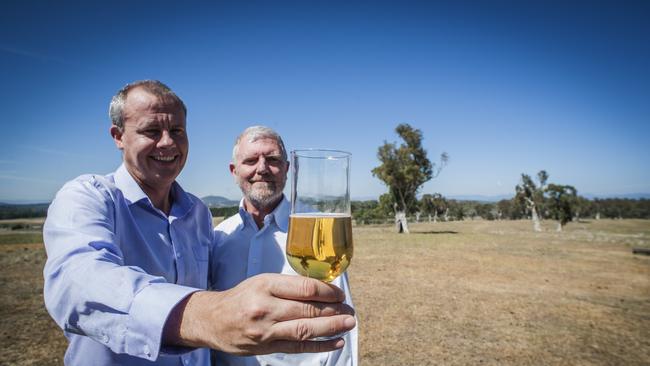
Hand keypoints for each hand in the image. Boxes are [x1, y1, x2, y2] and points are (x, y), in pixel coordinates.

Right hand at [164, 273, 355, 354]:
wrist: (212, 320)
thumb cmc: (241, 297)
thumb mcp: (261, 281)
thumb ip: (288, 286)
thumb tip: (322, 290)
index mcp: (265, 285)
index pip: (304, 288)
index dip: (327, 291)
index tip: (340, 294)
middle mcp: (265, 307)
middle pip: (307, 309)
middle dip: (334, 310)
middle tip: (350, 311)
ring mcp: (265, 330)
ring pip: (304, 329)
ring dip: (331, 327)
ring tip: (348, 324)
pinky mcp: (266, 347)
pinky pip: (297, 347)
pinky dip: (318, 345)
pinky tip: (335, 342)